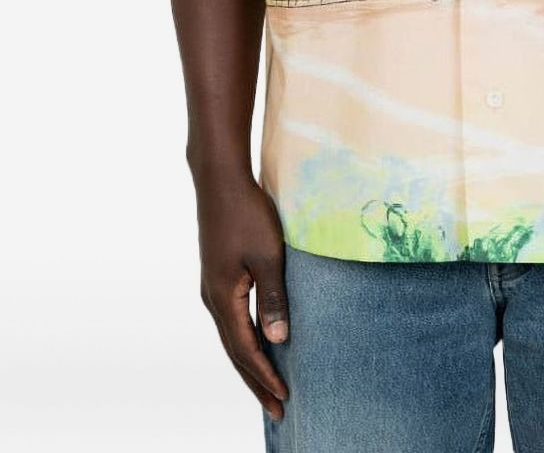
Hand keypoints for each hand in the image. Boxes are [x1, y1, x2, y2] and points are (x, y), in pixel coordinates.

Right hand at [195, 173, 290, 420]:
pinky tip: (258, 342)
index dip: (265, 377)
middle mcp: (212, 299)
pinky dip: (245, 340)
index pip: (246, 350)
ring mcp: (212, 287)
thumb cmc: (247, 214)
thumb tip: (278, 340)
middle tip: (279, 409)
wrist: (220, 180)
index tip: (285, 399)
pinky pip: (231, 320)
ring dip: (250, 363)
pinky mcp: (217, 276)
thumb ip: (273, 298)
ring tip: (268, 386)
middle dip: (256, 381)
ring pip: (231, 337)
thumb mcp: (267, 256)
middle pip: (235, 351)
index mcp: (223, 299)